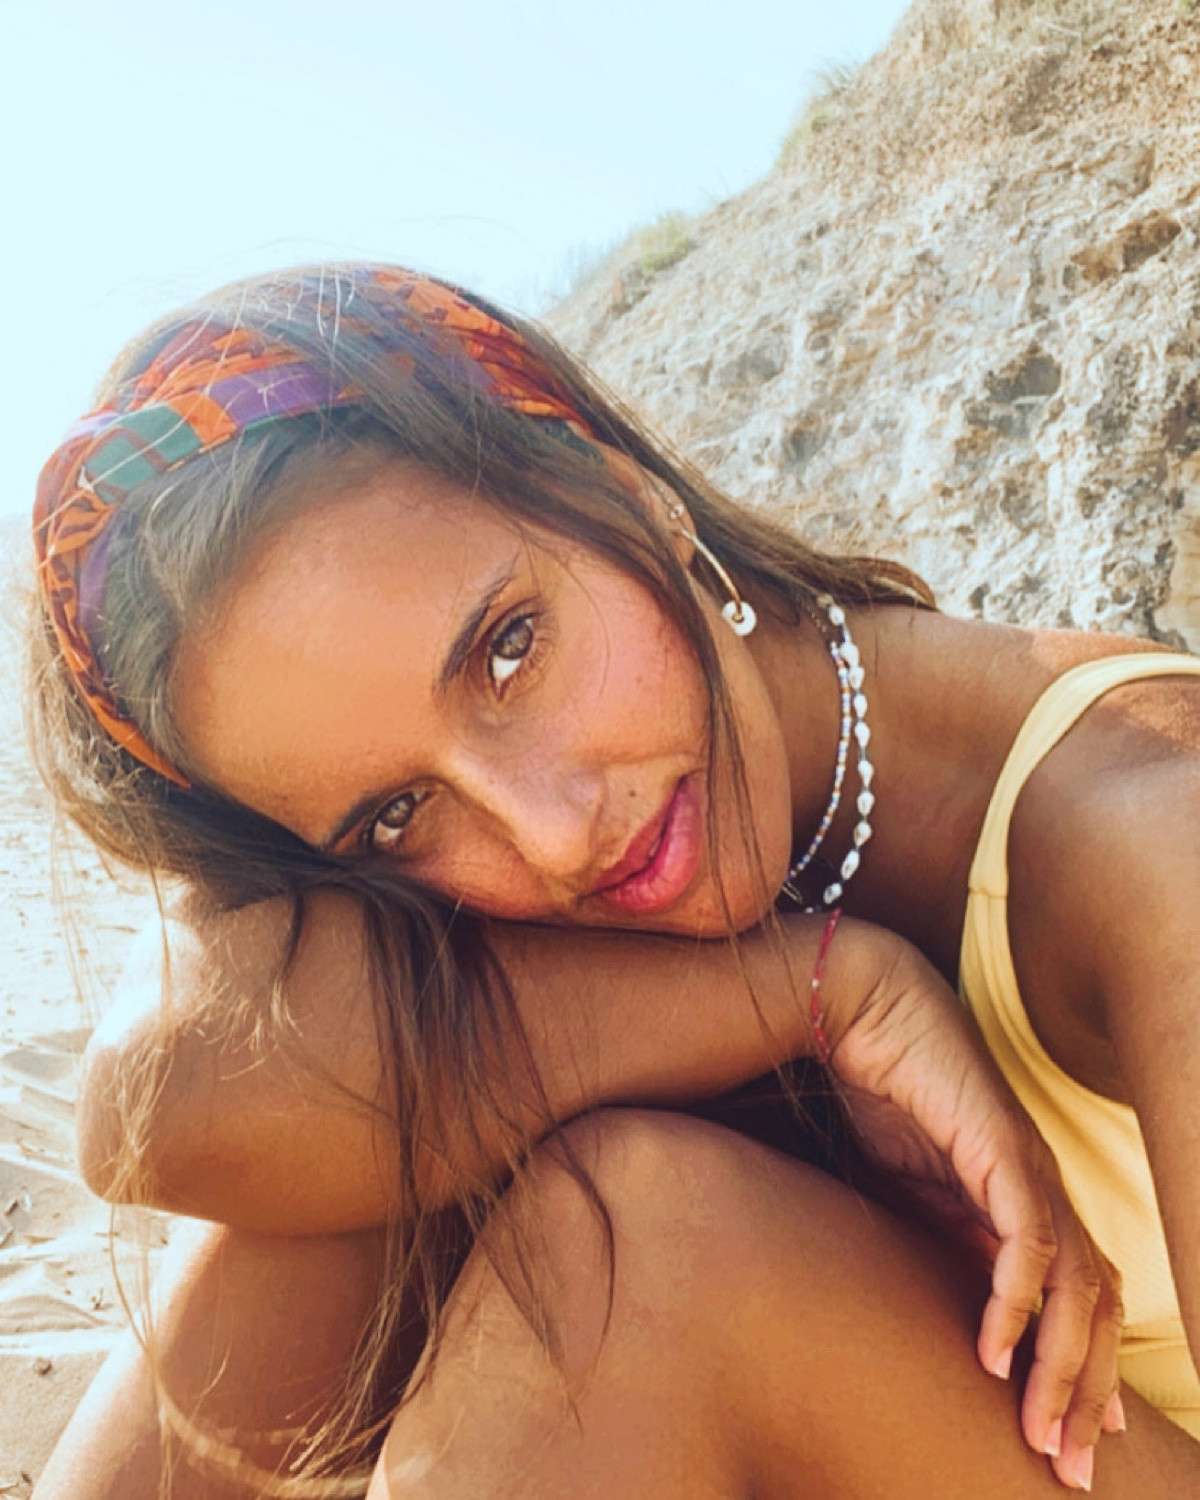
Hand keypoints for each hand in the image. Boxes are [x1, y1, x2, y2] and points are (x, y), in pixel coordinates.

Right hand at [825, 941, 1125, 1491]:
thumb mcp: (912, 1187)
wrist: (863, 1006)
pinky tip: (994, 1351)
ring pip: (1076, 1285)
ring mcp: (1026, 1166)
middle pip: (1096, 1306)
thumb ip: (947, 1237)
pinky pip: (1024, 1239)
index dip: (1085, 1369)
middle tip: (1070, 1469)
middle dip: (1087, 1392)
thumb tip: (973, 1310)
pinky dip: (1017, 1301)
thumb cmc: (885, 1087)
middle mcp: (1040, 1186)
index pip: (1080, 1296)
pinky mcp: (999, 1148)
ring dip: (1062, 1366)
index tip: (1076, 1437)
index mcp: (1023, 1194)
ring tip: (1041, 1432)